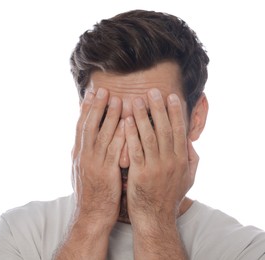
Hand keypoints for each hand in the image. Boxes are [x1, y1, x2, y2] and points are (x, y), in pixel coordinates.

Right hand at [72, 88, 124, 229]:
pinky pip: (114, 151)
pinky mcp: (106, 173)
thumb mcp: (81, 171)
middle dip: (96, 107)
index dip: (86, 109)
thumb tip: (82, 140)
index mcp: (78, 155)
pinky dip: (120, 136)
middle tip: (103, 89)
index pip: (81, 127)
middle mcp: (84, 156)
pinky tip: (127, 124)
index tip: (91, 94)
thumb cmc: (90, 193)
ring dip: (109, 117)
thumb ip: (84, 154)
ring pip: (102, 135)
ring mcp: (94, 164)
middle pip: (89, 126)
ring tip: (117, 99)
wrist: (91, 215)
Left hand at [125, 89, 198, 226]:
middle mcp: (171, 161)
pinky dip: (131, 134)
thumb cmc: (170, 196)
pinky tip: (126, 121)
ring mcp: (156, 168)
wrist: (155, 218)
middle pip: (165, 129)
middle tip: (152, 91)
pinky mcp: (140, 174)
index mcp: (182, 160)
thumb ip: (191, 159)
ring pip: (149, 136)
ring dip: (143, 117)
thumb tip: (190, 141)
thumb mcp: (188, 178)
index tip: (171, 97)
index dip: (175, 113)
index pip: (179, 131)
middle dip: (159, 109)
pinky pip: (136, 150)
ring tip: (136, 100)